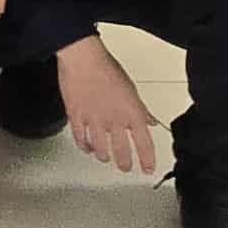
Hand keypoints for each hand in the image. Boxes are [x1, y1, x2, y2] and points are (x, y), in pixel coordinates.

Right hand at [57, 36, 160, 173]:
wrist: (83, 59)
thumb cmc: (107, 68)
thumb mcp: (132, 89)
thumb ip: (141, 109)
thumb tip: (150, 120)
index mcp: (132, 114)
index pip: (144, 145)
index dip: (147, 160)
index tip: (148, 168)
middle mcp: (114, 121)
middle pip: (122, 152)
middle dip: (125, 163)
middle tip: (125, 168)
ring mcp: (94, 121)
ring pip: (100, 149)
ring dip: (104, 156)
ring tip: (105, 158)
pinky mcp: (76, 117)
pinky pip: (81, 138)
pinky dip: (84, 146)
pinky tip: (86, 147)